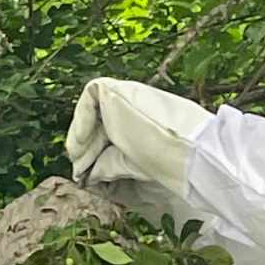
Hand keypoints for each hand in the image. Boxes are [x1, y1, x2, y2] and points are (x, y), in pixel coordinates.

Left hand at [66, 77, 212, 194]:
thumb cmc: (169, 161)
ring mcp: (126, 96)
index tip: (88, 175)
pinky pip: (91, 97)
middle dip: (88, 150)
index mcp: (141, 125)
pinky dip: (81, 119)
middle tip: (81, 171)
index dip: (95, 154)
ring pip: (94, 113)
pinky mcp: (116, 90)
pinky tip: (81, 143)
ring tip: (81, 160)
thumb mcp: (131, 166)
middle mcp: (134, 108)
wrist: (184, 150)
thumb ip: (109, 167)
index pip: (110, 135)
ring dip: (83, 138)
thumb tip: (86, 175)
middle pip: (100, 125)